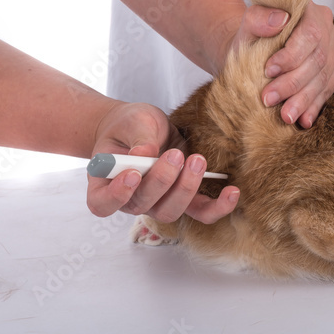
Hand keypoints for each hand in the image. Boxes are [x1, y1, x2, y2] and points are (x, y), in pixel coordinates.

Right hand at [87, 101, 238, 222]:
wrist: (144, 127)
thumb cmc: (131, 126)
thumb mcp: (132, 122)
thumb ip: (138, 138)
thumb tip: (145, 155)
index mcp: (105, 184)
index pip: (102, 203)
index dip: (116, 195)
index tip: (133, 174)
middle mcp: (130, 200)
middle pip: (143, 206)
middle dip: (162, 181)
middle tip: (174, 155)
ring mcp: (157, 203)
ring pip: (171, 211)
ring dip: (187, 188)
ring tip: (197, 160)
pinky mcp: (184, 198)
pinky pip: (200, 211)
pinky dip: (218, 206)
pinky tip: (232, 192)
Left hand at [228, 1, 333, 127]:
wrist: (255, 51)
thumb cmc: (250, 37)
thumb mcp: (247, 24)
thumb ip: (258, 17)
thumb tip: (280, 19)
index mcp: (308, 9)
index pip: (309, 33)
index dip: (292, 55)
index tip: (268, 71)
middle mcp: (327, 25)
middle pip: (318, 59)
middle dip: (293, 83)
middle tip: (269, 99)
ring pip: (324, 77)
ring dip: (304, 100)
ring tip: (285, 116)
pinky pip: (329, 89)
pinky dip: (314, 106)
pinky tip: (303, 120)